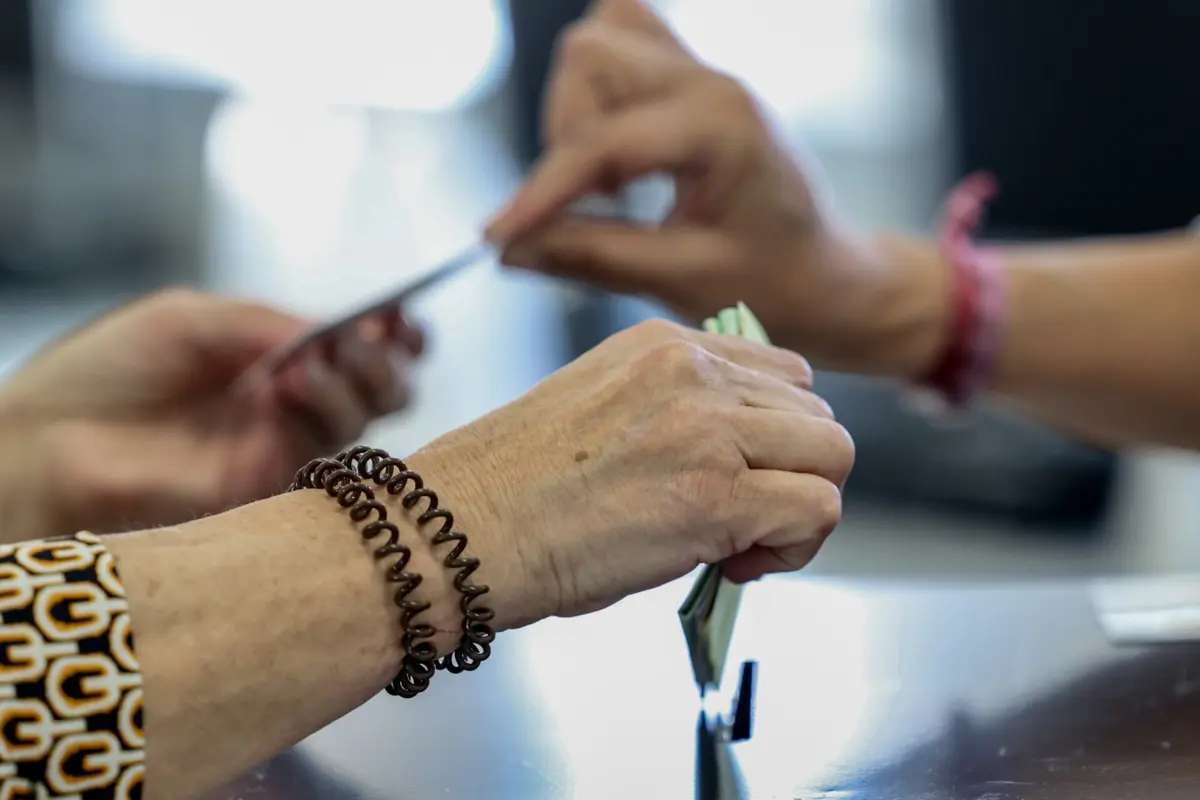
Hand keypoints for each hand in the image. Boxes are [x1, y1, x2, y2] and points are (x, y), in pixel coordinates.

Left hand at [0, 288, 422, 540]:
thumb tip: (337, 332)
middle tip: (365, 337)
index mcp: (273, 363)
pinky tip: (290, 384)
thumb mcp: (189, 320)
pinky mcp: (271, 486)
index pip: (354, 349)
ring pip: (366, 419)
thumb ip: (266, 322)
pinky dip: (327, 408)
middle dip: (389, 359)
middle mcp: (289, 407)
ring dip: (358, 379)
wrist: (41, 443)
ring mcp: (284, 447)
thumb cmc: (103, 375)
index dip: (389, 331)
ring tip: (309, 361)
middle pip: (381, 389)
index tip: (400, 312)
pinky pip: (330, 453)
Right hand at [406, 319, 852, 627]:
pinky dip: (795, 546)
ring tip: (742, 543)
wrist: (455, 529)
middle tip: (742, 519)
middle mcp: (694, 372)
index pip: (781, 375)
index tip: (737, 475)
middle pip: (816, 414)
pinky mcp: (717, 496)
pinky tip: (736, 564)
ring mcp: (708, 429)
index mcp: (663, 346)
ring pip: (833, 456)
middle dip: (793, 472)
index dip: (774, 436)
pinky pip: (819, 510)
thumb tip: (739, 454)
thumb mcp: (600, 410)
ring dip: (802, 506)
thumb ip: (674, 410)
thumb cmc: (509, 487)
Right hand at [488, 0, 945, 377]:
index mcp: (721, 126)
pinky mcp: (694, 82)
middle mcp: (712, 82)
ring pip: (602, 38)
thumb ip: (593, 257)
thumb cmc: (777, 286)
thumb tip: (510, 249)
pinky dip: (598, 89)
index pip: (602, 141)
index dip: (541, 192)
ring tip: (608, 184)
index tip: (497, 236)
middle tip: (591, 206)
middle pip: (591, 54)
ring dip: (579, 109)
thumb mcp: (683, 281)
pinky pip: (627, 43)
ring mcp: (704, 73)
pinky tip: (615, 152)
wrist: (831, 277)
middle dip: (564, 134)